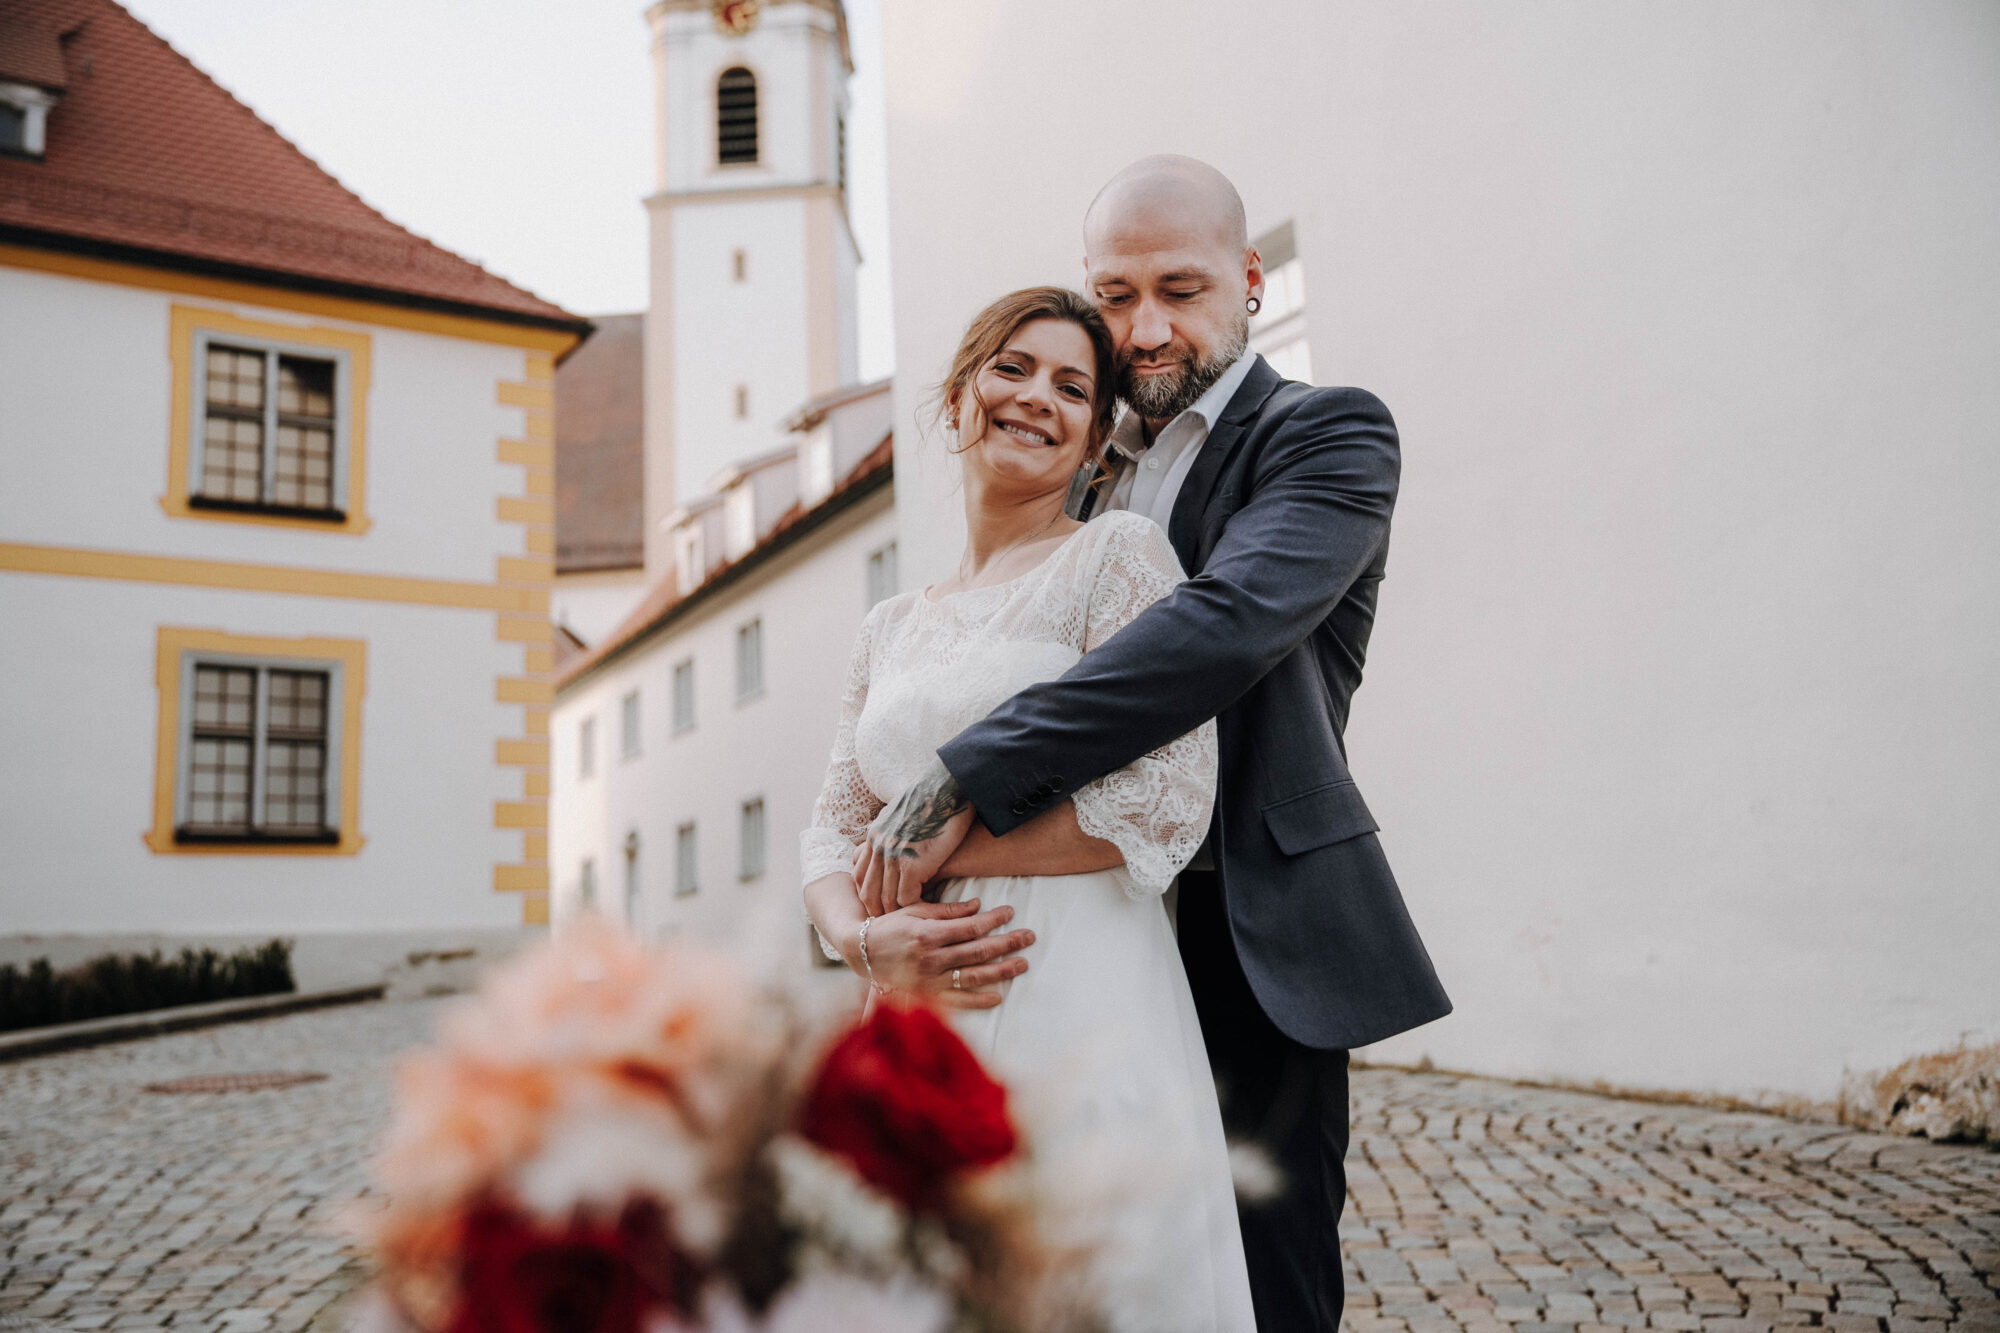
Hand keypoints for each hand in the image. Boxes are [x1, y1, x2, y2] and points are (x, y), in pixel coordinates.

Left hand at [855, 758, 975, 913]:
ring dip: (896, 914)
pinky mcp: (912, 866)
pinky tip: (924, 914)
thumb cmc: (936, 798)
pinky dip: (914, 909)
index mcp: (875, 834)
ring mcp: (893, 857)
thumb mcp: (904, 810)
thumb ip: (897, 828)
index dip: (868, 892)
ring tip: (907, 926)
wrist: (951, 785)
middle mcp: (878, 847)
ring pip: (886, 899)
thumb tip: (901, 835)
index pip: (860, 874)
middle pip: (868, 891)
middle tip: (889, 926)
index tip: (878, 905)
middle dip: (876, 910)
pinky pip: (907, 899)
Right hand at [858, 899, 1033, 1009]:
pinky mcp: (927, 995)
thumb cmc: (889, 927)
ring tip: (1023, 963)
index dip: (994, 920)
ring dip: (1001, 970)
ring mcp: (930, 980)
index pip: (970, 927)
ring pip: (973, 976)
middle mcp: (931, 958)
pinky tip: (998, 996)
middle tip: (1029, 937)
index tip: (1010, 912)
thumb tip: (978, 906)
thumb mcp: (915, 911)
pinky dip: (979, 1000)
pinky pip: (958, 1000)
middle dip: (1007, 943)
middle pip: (978, 951)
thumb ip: (948, 911)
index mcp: (928, 934)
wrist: (861, 953)